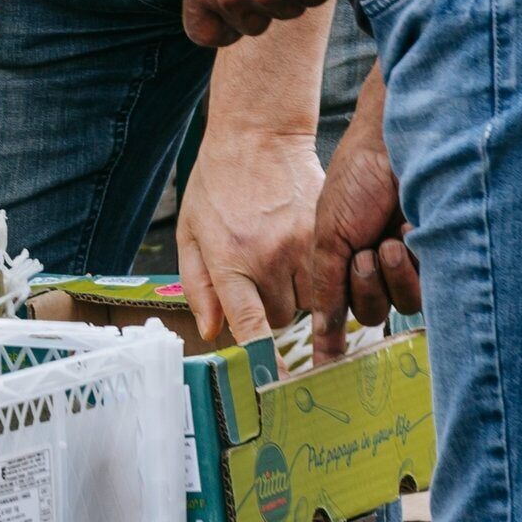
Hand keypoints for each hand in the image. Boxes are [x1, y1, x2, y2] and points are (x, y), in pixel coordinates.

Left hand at [175, 128, 322, 344]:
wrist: (257, 136)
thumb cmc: (216, 185)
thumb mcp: (190, 233)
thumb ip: (197, 285)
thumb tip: (211, 332)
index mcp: (230, 260)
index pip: (251, 324)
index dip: (264, 358)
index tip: (274, 384)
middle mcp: (270, 258)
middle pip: (281, 319)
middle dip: (272, 309)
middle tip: (261, 276)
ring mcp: (304, 246)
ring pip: (310, 301)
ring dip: (299, 293)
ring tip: (282, 259)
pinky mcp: (328, 232)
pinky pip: (331, 275)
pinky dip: (321, 274)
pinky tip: (305, 252)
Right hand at [296, 86, 418, 356]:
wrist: (394, 146)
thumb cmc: (357, 180)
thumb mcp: (327, 237)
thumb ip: (325, 289)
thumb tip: (320, 340)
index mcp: (346, 261)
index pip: (340, 309)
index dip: (333, 334)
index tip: (328, 367)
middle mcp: (378, 267)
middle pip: (371, 313)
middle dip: (364, 287)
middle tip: (362, 254)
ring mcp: (411, 264)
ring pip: (401, 305)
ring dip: (389, 276)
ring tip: (387, 241)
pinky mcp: (443, 260)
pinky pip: (429, 292)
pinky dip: (414, 266)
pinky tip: (410, 232)